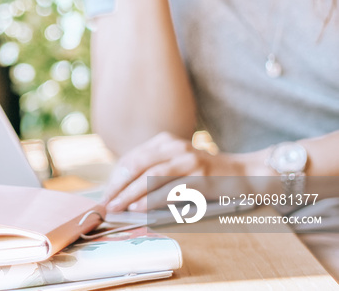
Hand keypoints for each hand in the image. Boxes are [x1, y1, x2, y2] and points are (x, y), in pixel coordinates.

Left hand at [102, 132, 264, 211]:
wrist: (243, 173)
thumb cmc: (204, 173)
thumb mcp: (176, 162)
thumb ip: (153, 168)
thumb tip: (122, 190)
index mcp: (165, 141)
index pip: (132, 158)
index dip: (116, 178)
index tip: (106, 195)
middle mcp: (175, 147)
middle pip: (138, 166)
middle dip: (119, 186)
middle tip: (107, 203)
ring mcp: (189, 161)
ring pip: (151, 177)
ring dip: (130, 195)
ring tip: (118, 207)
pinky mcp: (200, 178)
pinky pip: (169, 190)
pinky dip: (151, 200)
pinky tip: (139, 209)